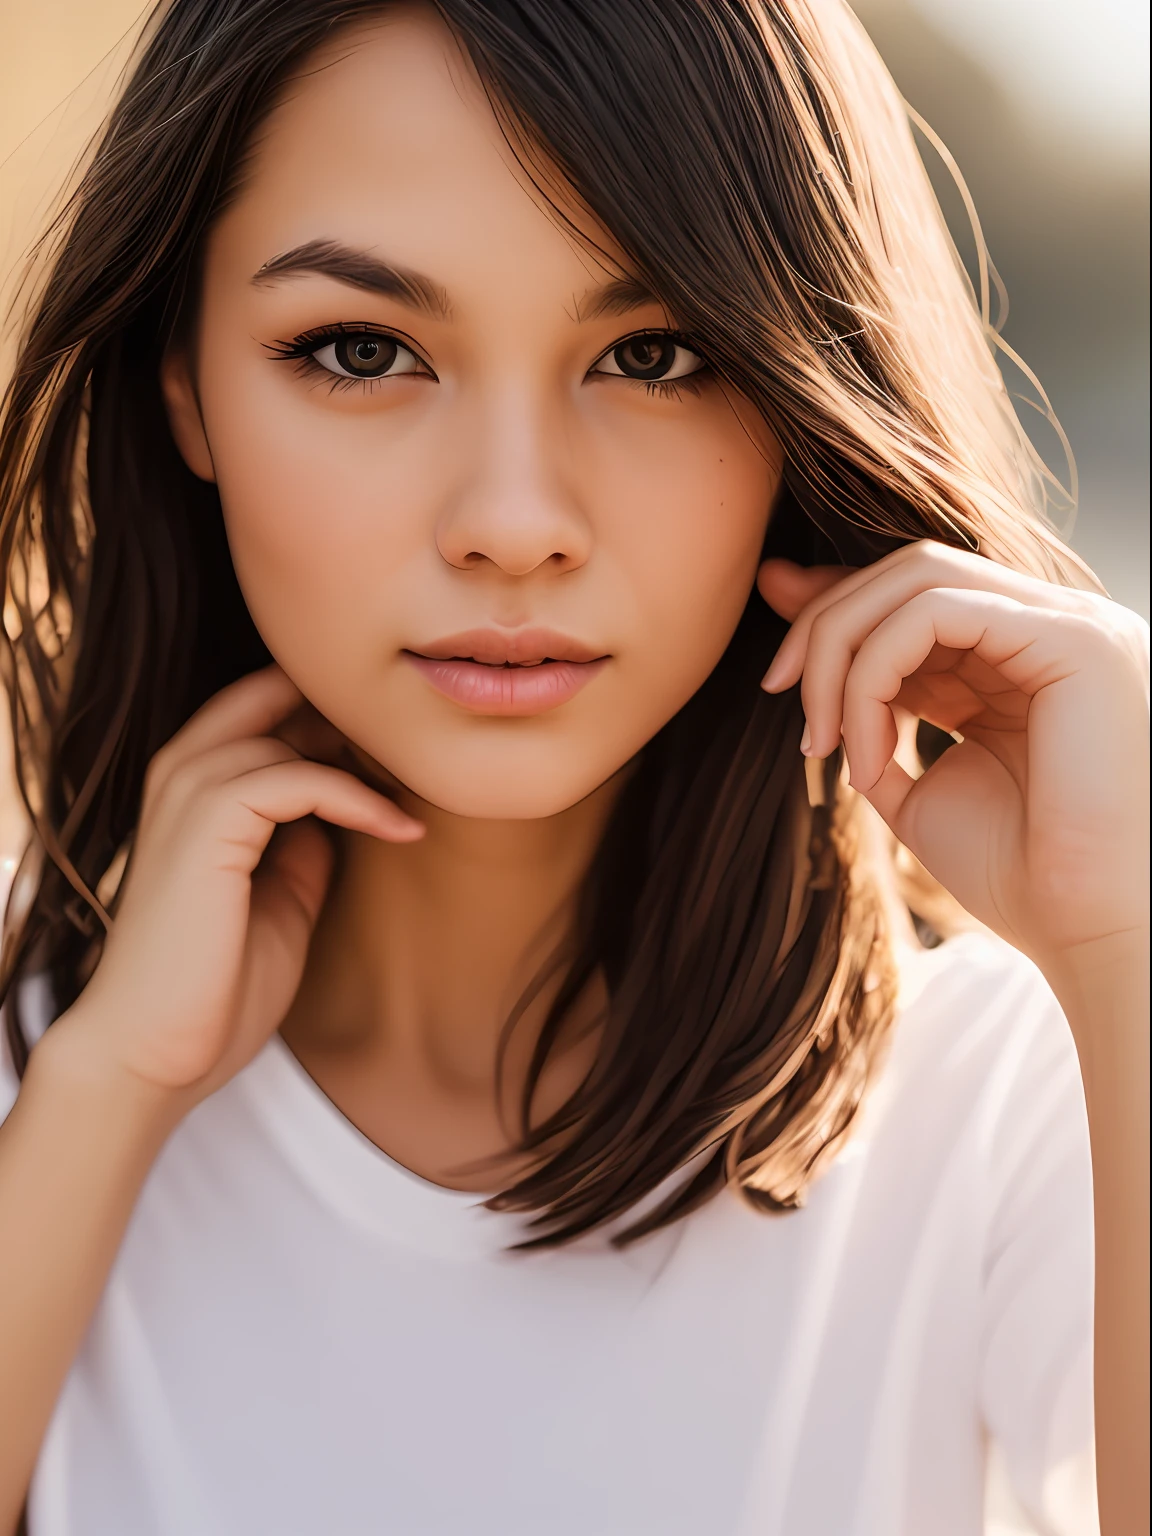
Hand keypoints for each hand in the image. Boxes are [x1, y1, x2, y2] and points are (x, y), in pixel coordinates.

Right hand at [49, 666, 422, 1104]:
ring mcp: (189, 790)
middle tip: (415, 757)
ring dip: (365, 756)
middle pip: (274, 690)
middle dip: (350, 715)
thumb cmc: (214, 986)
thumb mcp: (282, 898)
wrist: (154, 1052)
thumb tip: (348, 810)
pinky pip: (300, 777)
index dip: (336, 717)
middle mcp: (181, 770)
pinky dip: (358, 798)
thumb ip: (306, 844)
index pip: (265, 703)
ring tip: (419, 792)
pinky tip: (400, 830)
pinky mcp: (208, 820)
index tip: (401, 755)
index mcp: (192, 785)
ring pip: (291, 728)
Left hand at [758, 541, 1149, 967]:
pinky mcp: (1073, 637)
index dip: (835, 607)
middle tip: (774, 685)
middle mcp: (1049, 628)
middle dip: (824, 620)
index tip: (774, 654)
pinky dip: (873, 674)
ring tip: (818, 738)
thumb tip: (800, 659)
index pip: (914, 598)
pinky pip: (935, 615)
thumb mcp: (915, 786)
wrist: (1086, 932)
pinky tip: (863, 750)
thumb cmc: (1015, 876)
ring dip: (840, 649)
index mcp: (1021, 660)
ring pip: (917, 578)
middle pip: (908, 572)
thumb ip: (868, 717)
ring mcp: (1069, 624)